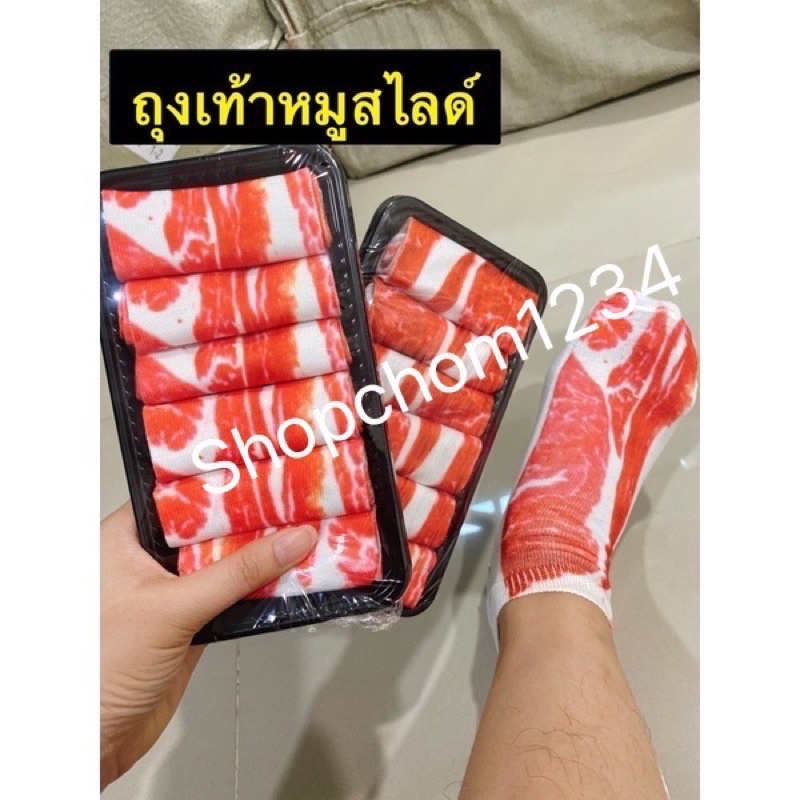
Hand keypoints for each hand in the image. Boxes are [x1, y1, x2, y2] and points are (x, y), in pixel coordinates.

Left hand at [100, 502, 316, 789]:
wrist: (96, 741)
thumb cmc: (104, 666)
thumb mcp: (174, 607)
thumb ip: (238, 572)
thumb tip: (292, 539)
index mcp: (125, 537)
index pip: (180, 493)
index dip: (221, 479)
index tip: (264, 466)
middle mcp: (149, 558)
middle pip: (210, 526)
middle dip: (250, 516)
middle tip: (294, 495)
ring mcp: (173, 590)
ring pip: (225, 560)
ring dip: (261, 553)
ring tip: (302, 528)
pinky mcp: (192, 620)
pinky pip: (233, 593)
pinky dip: (260, 587)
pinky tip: (289, 574)